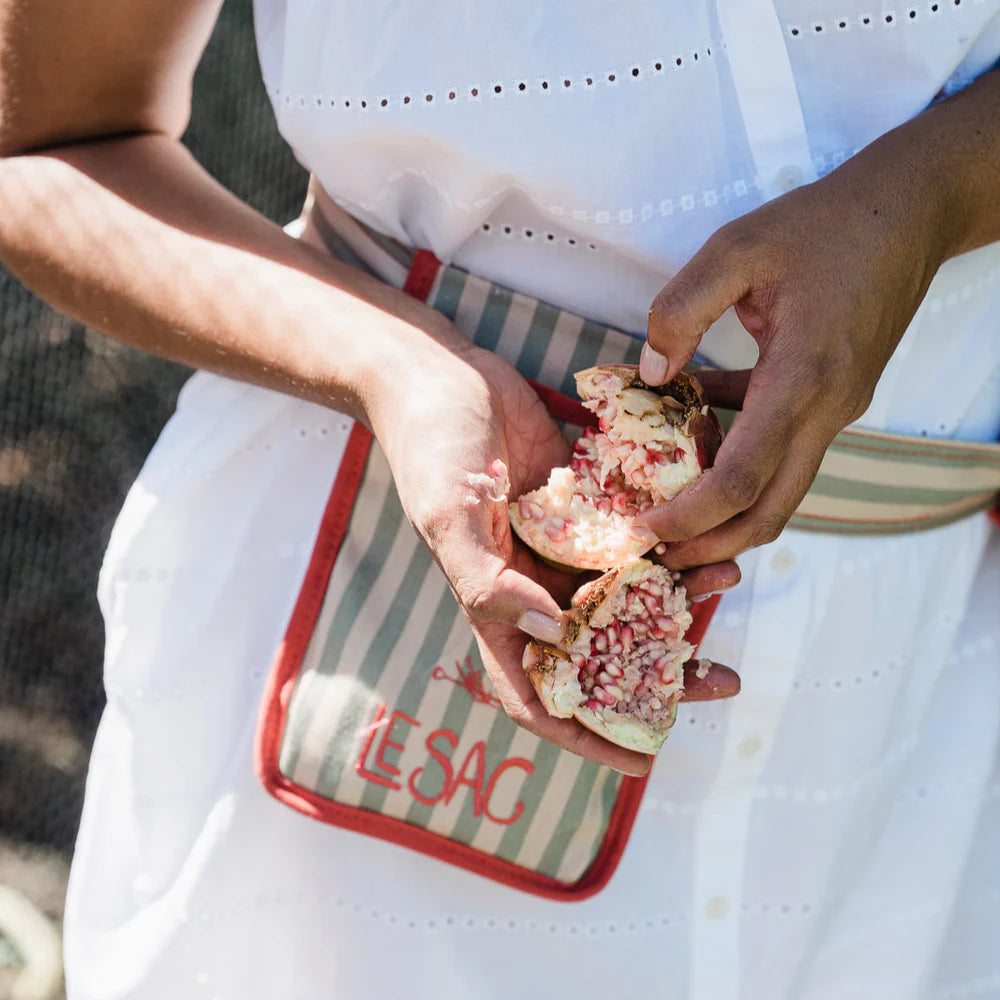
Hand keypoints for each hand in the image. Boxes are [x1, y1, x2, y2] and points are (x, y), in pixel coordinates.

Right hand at [371, 342, 739, 775]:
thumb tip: (553, 630)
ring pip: (630, 590)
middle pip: (601, 651)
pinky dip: (670, 539)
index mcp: (495, 607)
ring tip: (729, 581)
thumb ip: (490, 582)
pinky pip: (634, 532)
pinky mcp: (584, 503)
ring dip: (679, 597)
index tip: (643, 759)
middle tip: (721, 681)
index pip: (538, 693)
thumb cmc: (428, 449)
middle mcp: (533, 587)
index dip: (586, 735)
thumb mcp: (447, 519)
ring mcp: (562, 546)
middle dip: (661, 674)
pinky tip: (708, 530)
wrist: (438, 377)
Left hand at [636, 138, 953, 568]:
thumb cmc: (824, 225)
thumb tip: (650, 372)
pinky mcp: (834, 401)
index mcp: (803, 378)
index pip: (744, 478)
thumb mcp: (738, 247)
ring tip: (668, 510)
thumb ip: (682, 308)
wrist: (909, 213)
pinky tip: (692, 431)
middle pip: (772, 511)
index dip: (692, 515)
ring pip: (781, 490)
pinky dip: (741, 456)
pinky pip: (783, 448)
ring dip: (727, 512)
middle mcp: (826, 410)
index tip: (645, 526)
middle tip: (658, 553)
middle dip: (713, 544)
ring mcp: (836, 410)